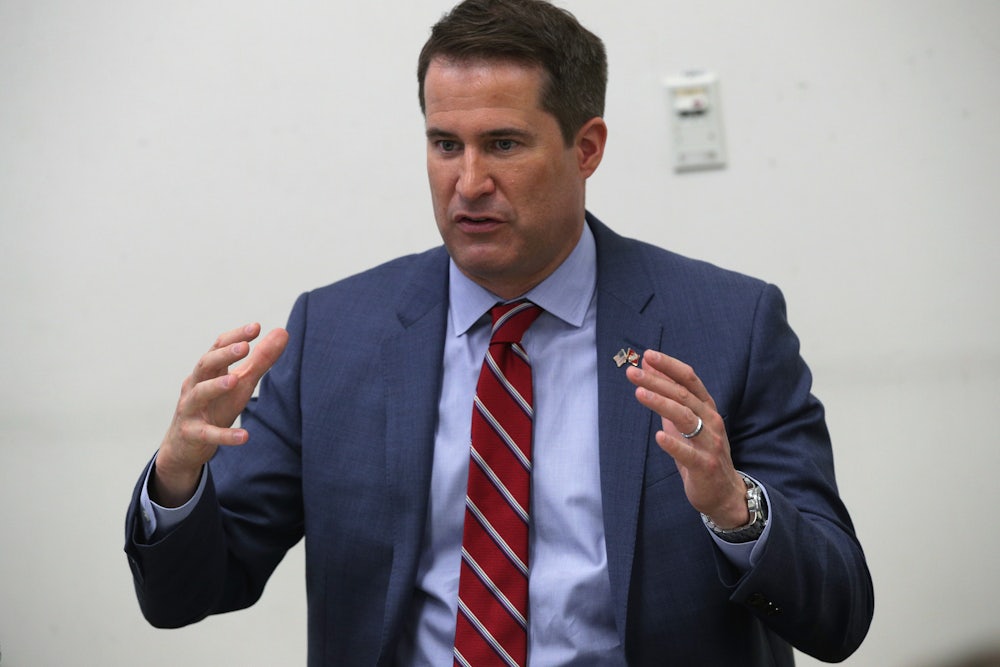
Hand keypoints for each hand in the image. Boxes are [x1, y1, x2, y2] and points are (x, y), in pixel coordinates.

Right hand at [151, 323, 288, 506]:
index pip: (217, 347)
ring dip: (215, 386)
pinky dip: (225, 435)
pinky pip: (209, 434)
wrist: (185, 445)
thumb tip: (283, 332)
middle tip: (245, 347)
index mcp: (207, 371)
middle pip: (205, 365)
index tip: (256, 327)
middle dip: (224, 355)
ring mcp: (190, 410)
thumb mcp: (240, 383)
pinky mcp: (192, 434)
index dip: (235, 336)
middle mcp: (195, 386)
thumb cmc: (215, 407)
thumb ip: (261, 360)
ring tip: (234, 380)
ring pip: (199, 394)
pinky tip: (244, 436)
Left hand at [626, 349, 748, 528]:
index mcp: (706, 408)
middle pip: (684, 396)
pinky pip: (689, 453)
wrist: (724, 493)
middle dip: (657, 381)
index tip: (648, 355)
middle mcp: (711, 422)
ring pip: (685, 418)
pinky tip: (659, 436)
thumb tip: (649, 370)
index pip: (690, 380)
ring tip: (639, 393)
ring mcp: (710, 443)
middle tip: (633, 372)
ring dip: (661, 404)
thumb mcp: (685, 423)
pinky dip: (674, 444)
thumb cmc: (701, 453)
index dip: (670, 366)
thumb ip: (670, 398)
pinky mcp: (705, 466)